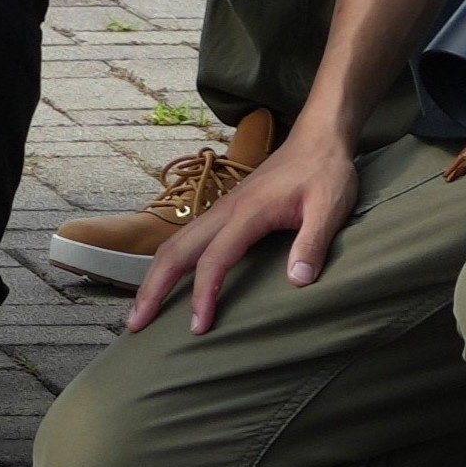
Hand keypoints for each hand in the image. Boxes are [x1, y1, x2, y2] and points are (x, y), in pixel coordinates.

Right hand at [128, 118, 363, 331]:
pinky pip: (187, 239)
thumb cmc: (325, 173)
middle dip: (152, 288)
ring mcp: (222, 210)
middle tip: (136, 325)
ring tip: (142, 309)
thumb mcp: (330, 208)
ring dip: (155, 275)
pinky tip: (169, 280)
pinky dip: (170, 263)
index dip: (202, 295)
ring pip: (175, 243)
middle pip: (175, 251)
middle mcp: (224, 211)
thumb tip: (297, 282)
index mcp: (247, 212)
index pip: (214, 259)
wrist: (317, 139)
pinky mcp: (226, 211)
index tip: (197, 327)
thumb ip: (313, 244)